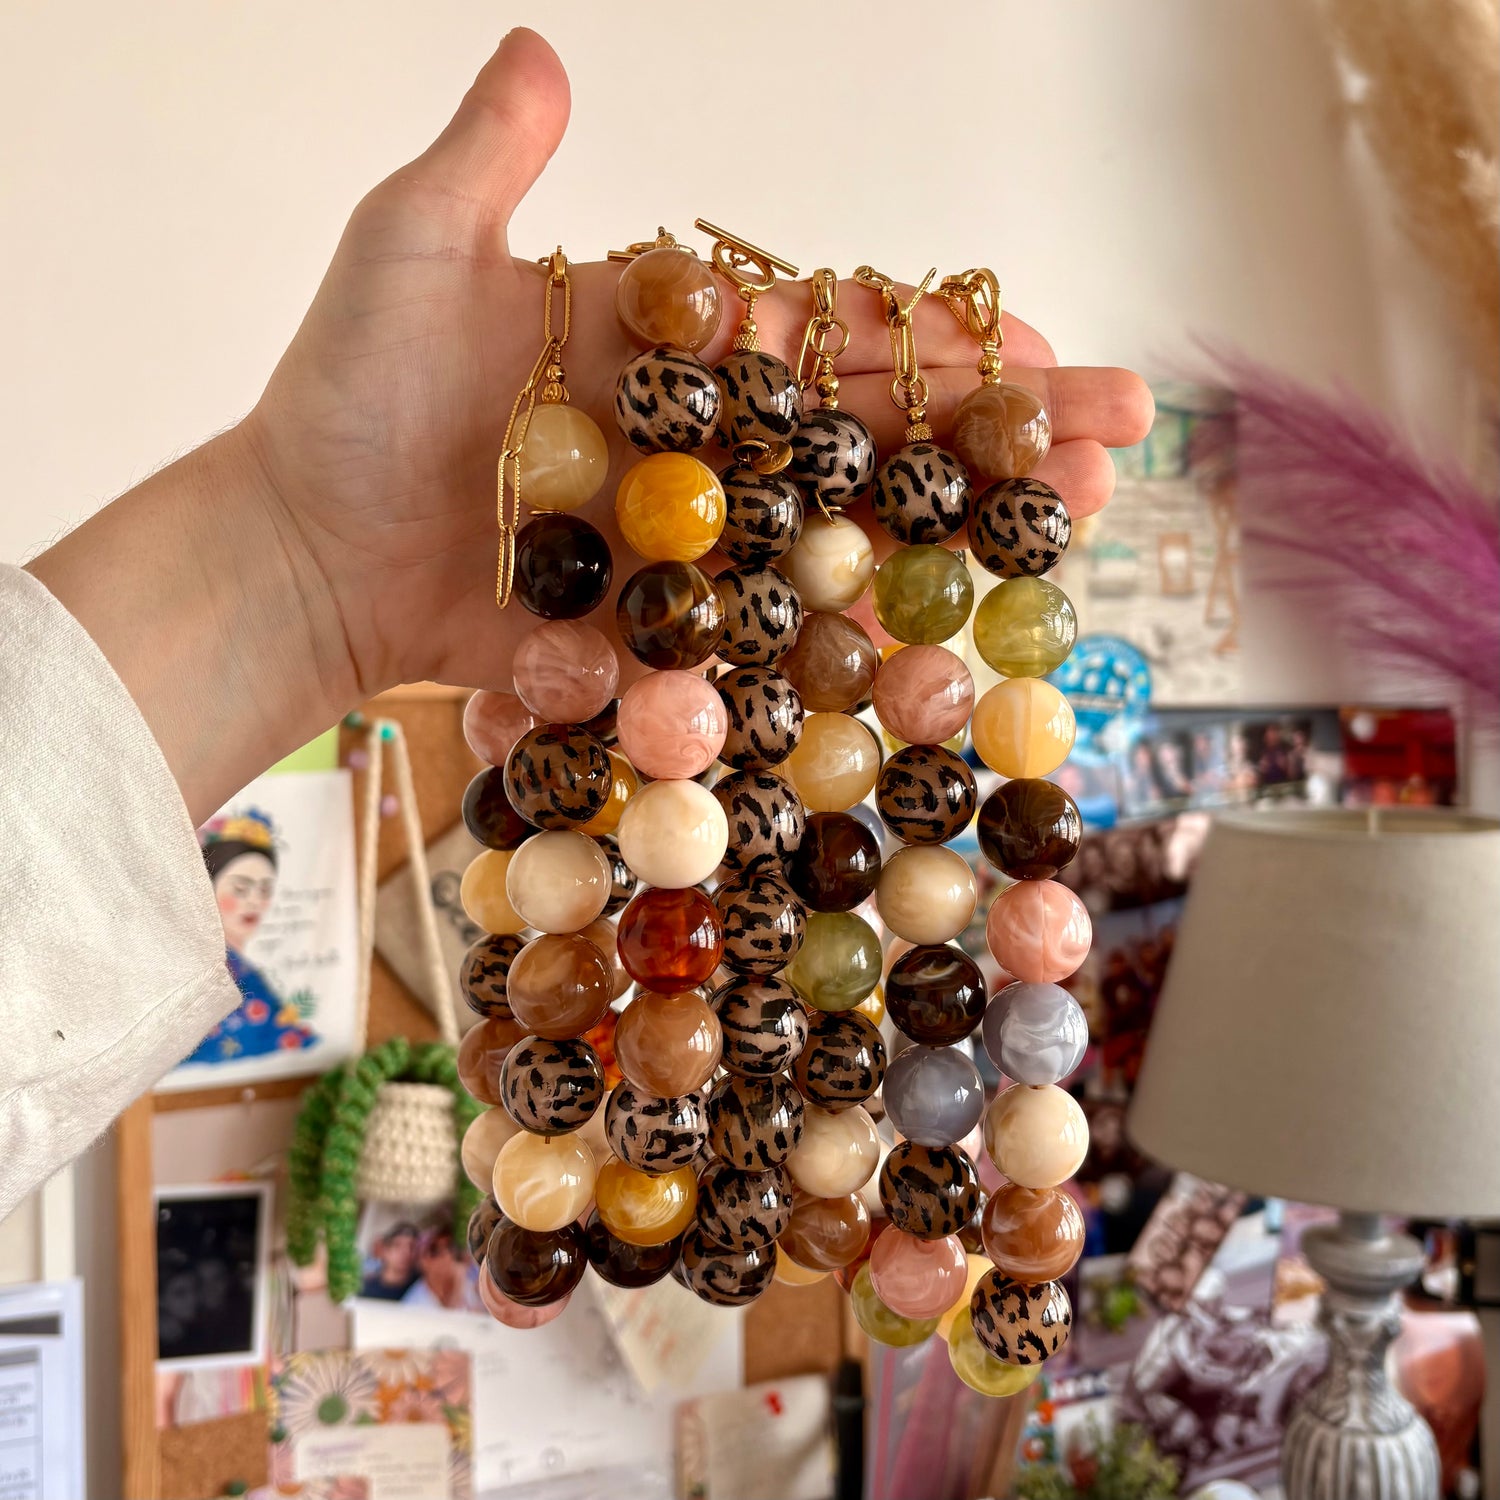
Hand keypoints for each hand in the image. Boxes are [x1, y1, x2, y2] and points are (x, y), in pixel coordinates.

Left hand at [248, 28, 1150, 697]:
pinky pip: (766, 640)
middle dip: (994, 445)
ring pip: (844, 541)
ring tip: (1073, 540)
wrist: (298, 551)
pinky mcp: (662, 632)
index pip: (830, 336)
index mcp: (673, 346)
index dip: (938, 347)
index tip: (1045, 348)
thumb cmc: (344, 398)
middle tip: (1114, 450)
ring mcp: (691, 548)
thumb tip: (539, 51)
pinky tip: (951, 652)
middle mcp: (703, 447)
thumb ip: (486, 169)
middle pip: (869, 443)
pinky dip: (852, 645)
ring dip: (959, 544)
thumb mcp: (412, 255)